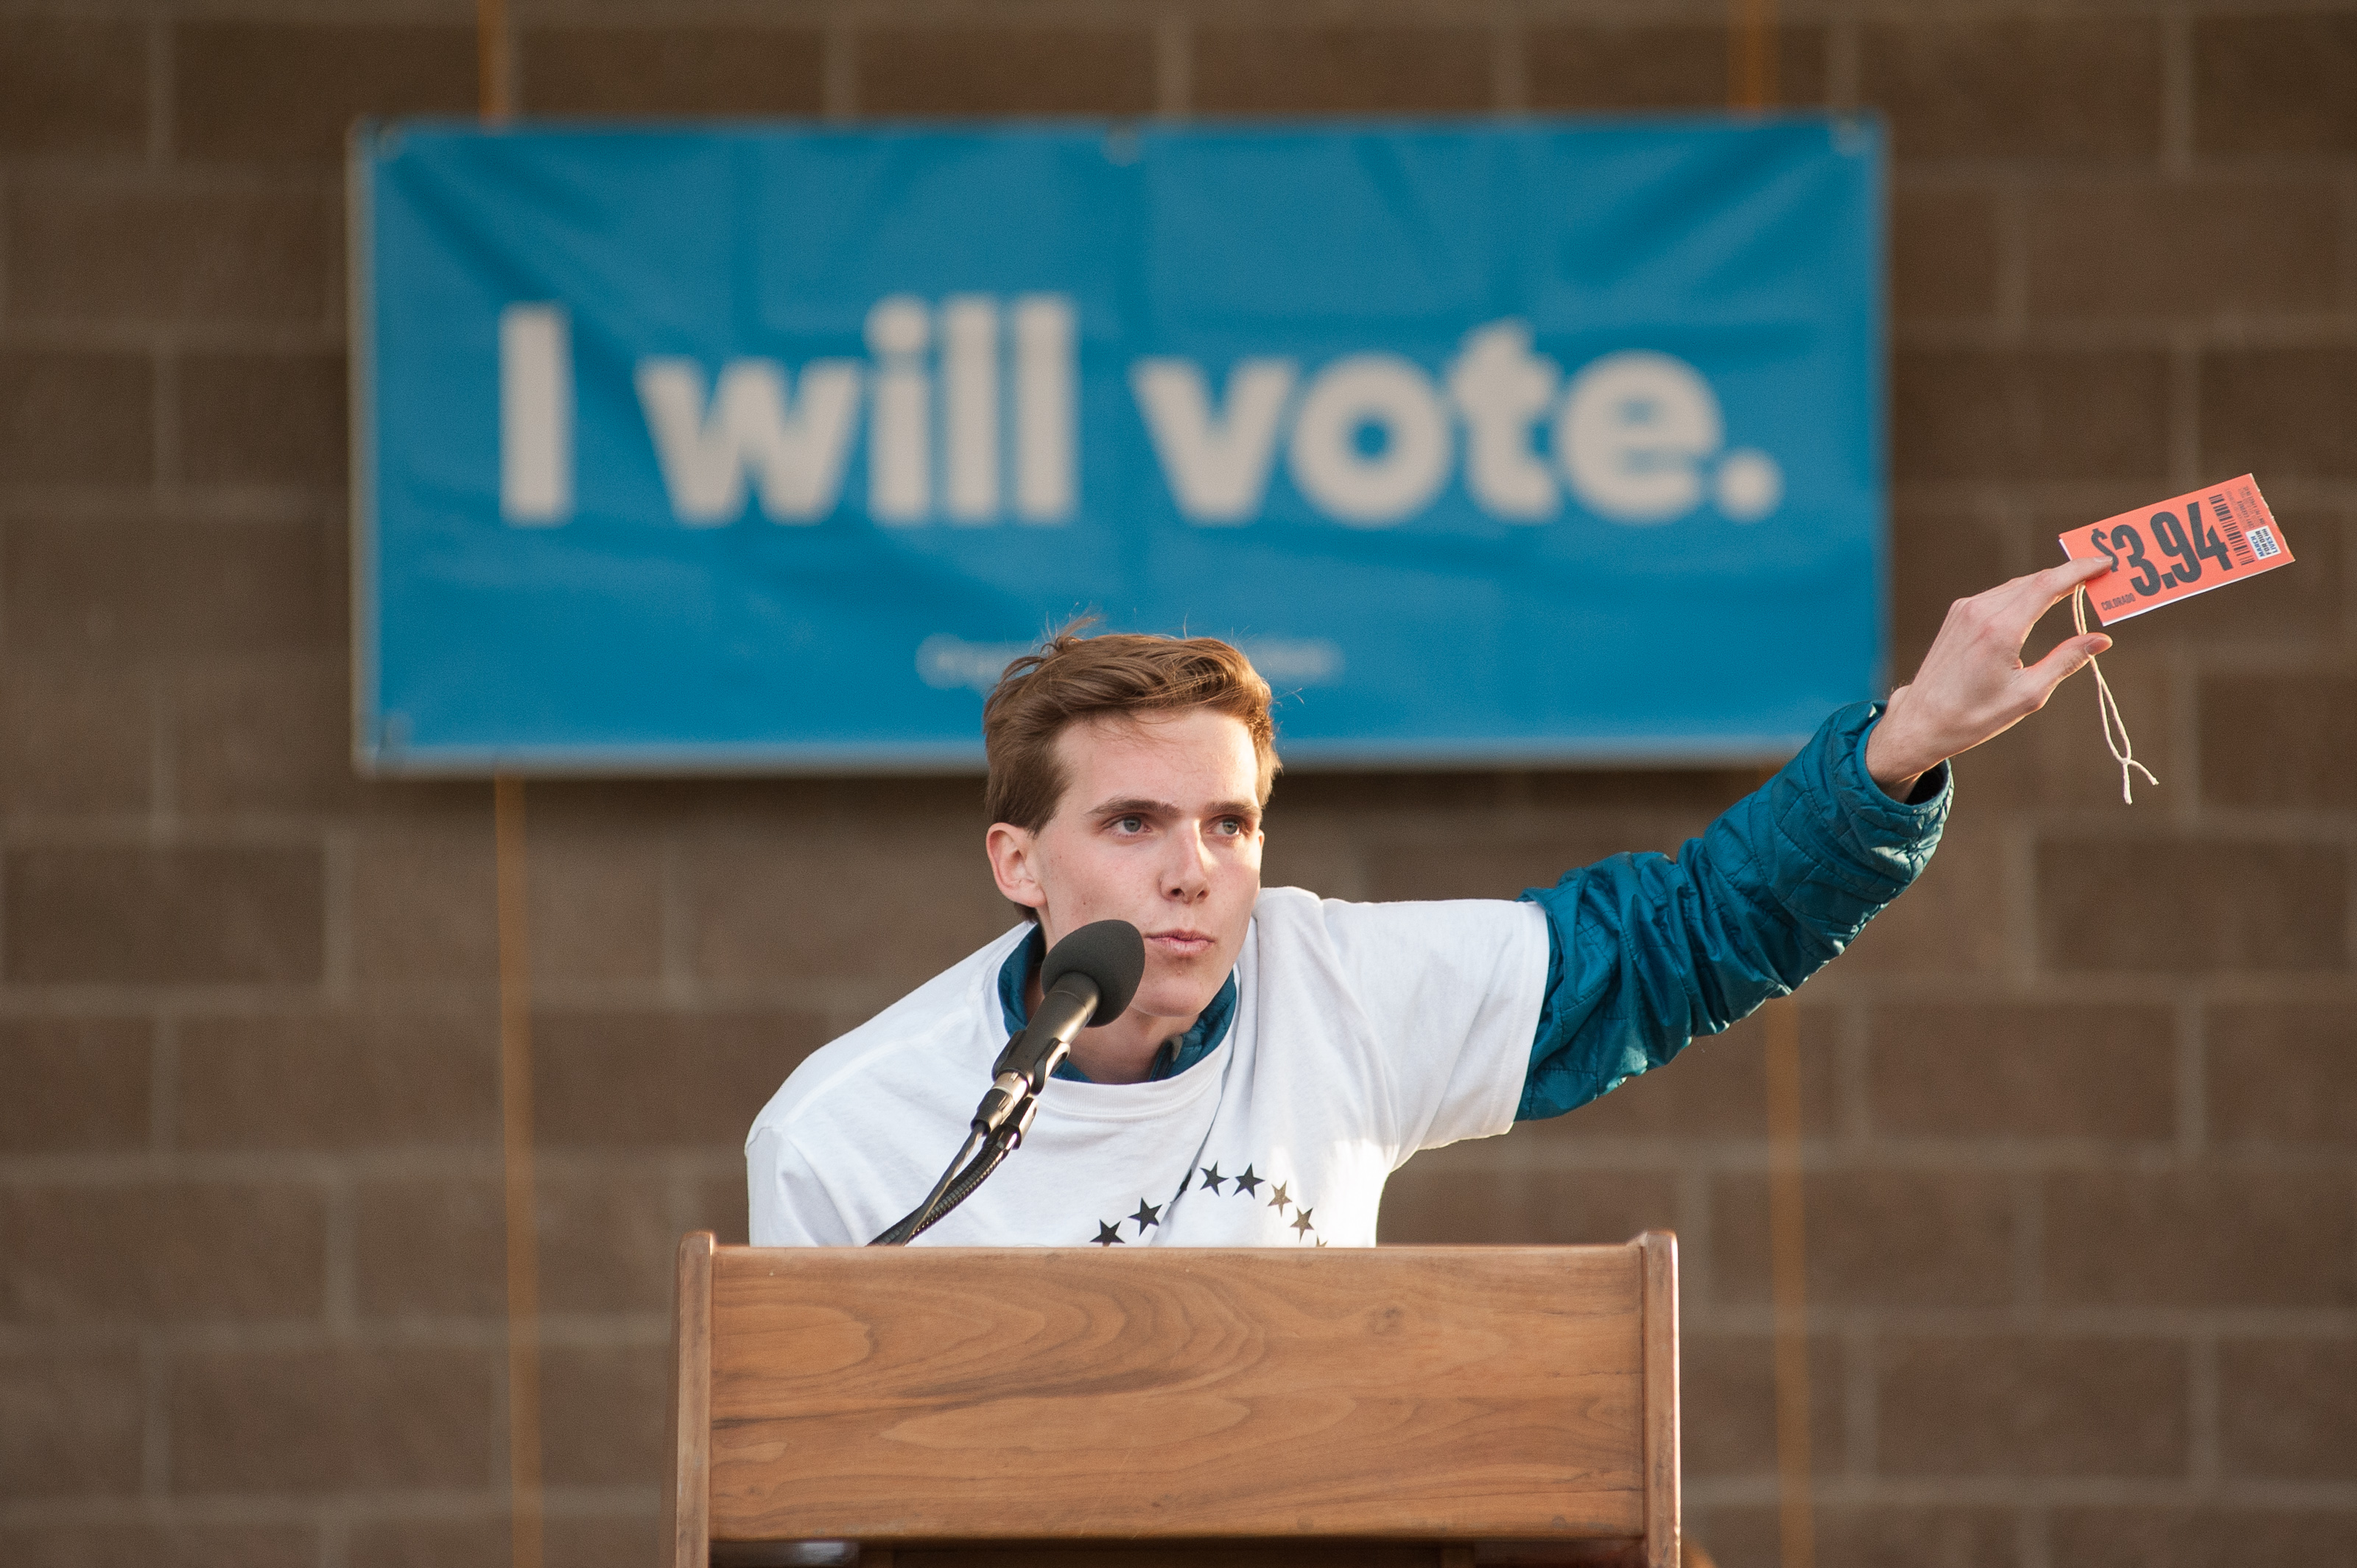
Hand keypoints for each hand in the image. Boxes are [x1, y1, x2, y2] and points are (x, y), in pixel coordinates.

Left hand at [1865, 556, 2115, 796]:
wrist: (1922, 720)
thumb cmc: (1974, 715)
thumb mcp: (2028, 694)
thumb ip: (2065, 661)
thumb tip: (2101, 639)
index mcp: (2000, 630)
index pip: (2047, 585)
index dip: (2080, 569)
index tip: (2106, 561)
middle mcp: (1980, 612)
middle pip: (2035, 581)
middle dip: (2070, 575)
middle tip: (2101, 575)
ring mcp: (1965, 610)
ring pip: (2017, 586)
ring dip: (2048, 583)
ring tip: (2078, 587)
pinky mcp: (1957, 614)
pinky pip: (1999, 595)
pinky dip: (2024, 594)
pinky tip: (2041, 600)